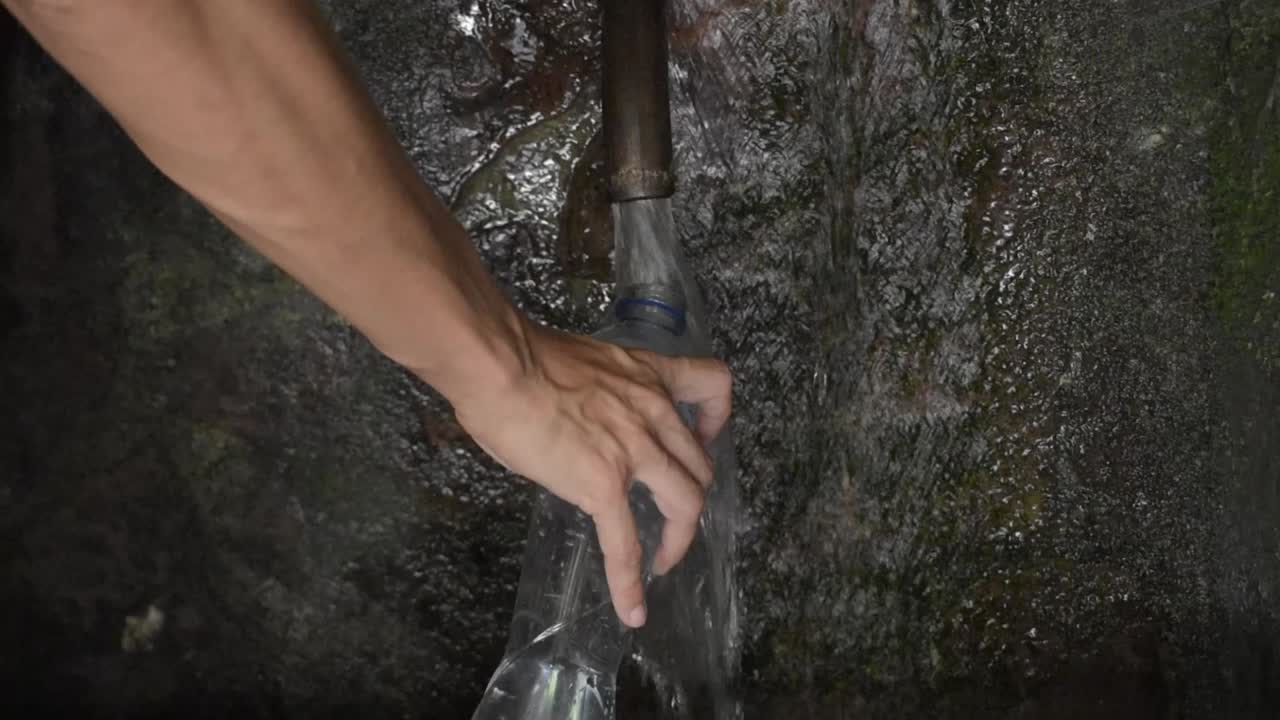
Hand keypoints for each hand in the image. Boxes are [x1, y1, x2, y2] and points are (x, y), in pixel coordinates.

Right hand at [451, 321, 731, 627]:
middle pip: (699, 463)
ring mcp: (633, 450)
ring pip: (686, 503)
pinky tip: (631, 609)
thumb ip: (600, 396)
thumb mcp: (584, 366)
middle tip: (672, 514)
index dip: (717, 418)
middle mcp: (652, 411)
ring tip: (664, 560)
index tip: (704, 435)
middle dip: (692, 495)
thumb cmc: (520, 357)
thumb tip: (581, 423)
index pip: (711, 384)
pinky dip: (630, 582)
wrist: (500, 365)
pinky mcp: (603, 485)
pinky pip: (625, 544)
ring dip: (679, 539)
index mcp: (646, 375)